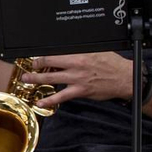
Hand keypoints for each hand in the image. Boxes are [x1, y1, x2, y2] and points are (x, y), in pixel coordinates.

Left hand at [19, 53, 134, 108]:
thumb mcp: (96, 50)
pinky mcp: (80, 91)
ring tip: (26, 80)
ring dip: (36, 79)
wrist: (124, 78)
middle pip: (49, 63)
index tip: (37, 56)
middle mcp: (76, 65)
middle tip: (29, 67)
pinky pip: (61, 96)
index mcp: (79, 53)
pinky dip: (49, 100)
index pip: (56, 52)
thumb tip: (67, 49)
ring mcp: (76, 79)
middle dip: (35, 65)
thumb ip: (80, 50)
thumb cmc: (112, 63)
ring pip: (50, 79)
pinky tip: (40, 102)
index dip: (43, 54)